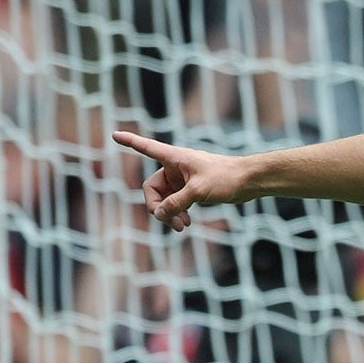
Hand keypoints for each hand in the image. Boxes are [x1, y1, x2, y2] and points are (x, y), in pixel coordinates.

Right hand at [112, 130, 248, 231]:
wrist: (249, 181)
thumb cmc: (226, 178)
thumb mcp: (199, 191)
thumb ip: (177, 203)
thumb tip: (159, 214)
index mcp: (174, 158)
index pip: (146, 148)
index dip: (130, 142)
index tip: (114, 134)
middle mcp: (175, 167)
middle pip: (152, 189)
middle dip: (158, 207)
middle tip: (170, 223)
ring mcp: (182, 180)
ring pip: (165, 199)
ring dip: (169, 214)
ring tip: (182, 227)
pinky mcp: (192, 190)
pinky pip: (176, 203)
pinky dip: (178, 213)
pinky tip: (186, 224)